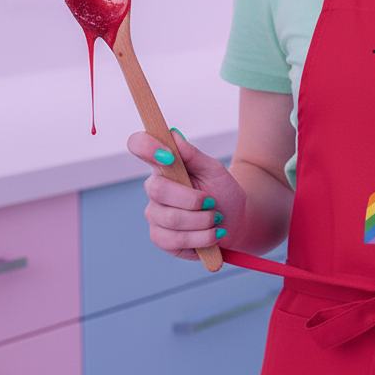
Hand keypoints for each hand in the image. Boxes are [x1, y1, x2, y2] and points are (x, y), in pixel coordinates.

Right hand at [127, 130, 246, 260]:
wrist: (235, 222)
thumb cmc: (223, 193)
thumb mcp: (215, 170)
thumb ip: (193, 154)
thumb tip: (173, 134)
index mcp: (165, 166)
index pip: (139, 146)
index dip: (146, 146)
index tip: (169, 156)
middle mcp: (155, 189)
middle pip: (158, 190)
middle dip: (193, 199)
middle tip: (212, 202)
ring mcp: (155, 214)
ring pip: (170, 219)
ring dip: (202, 220)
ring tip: (216, 219)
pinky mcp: (160, 238)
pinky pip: (173, 240)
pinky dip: (201, 237)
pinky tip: (212, 234)